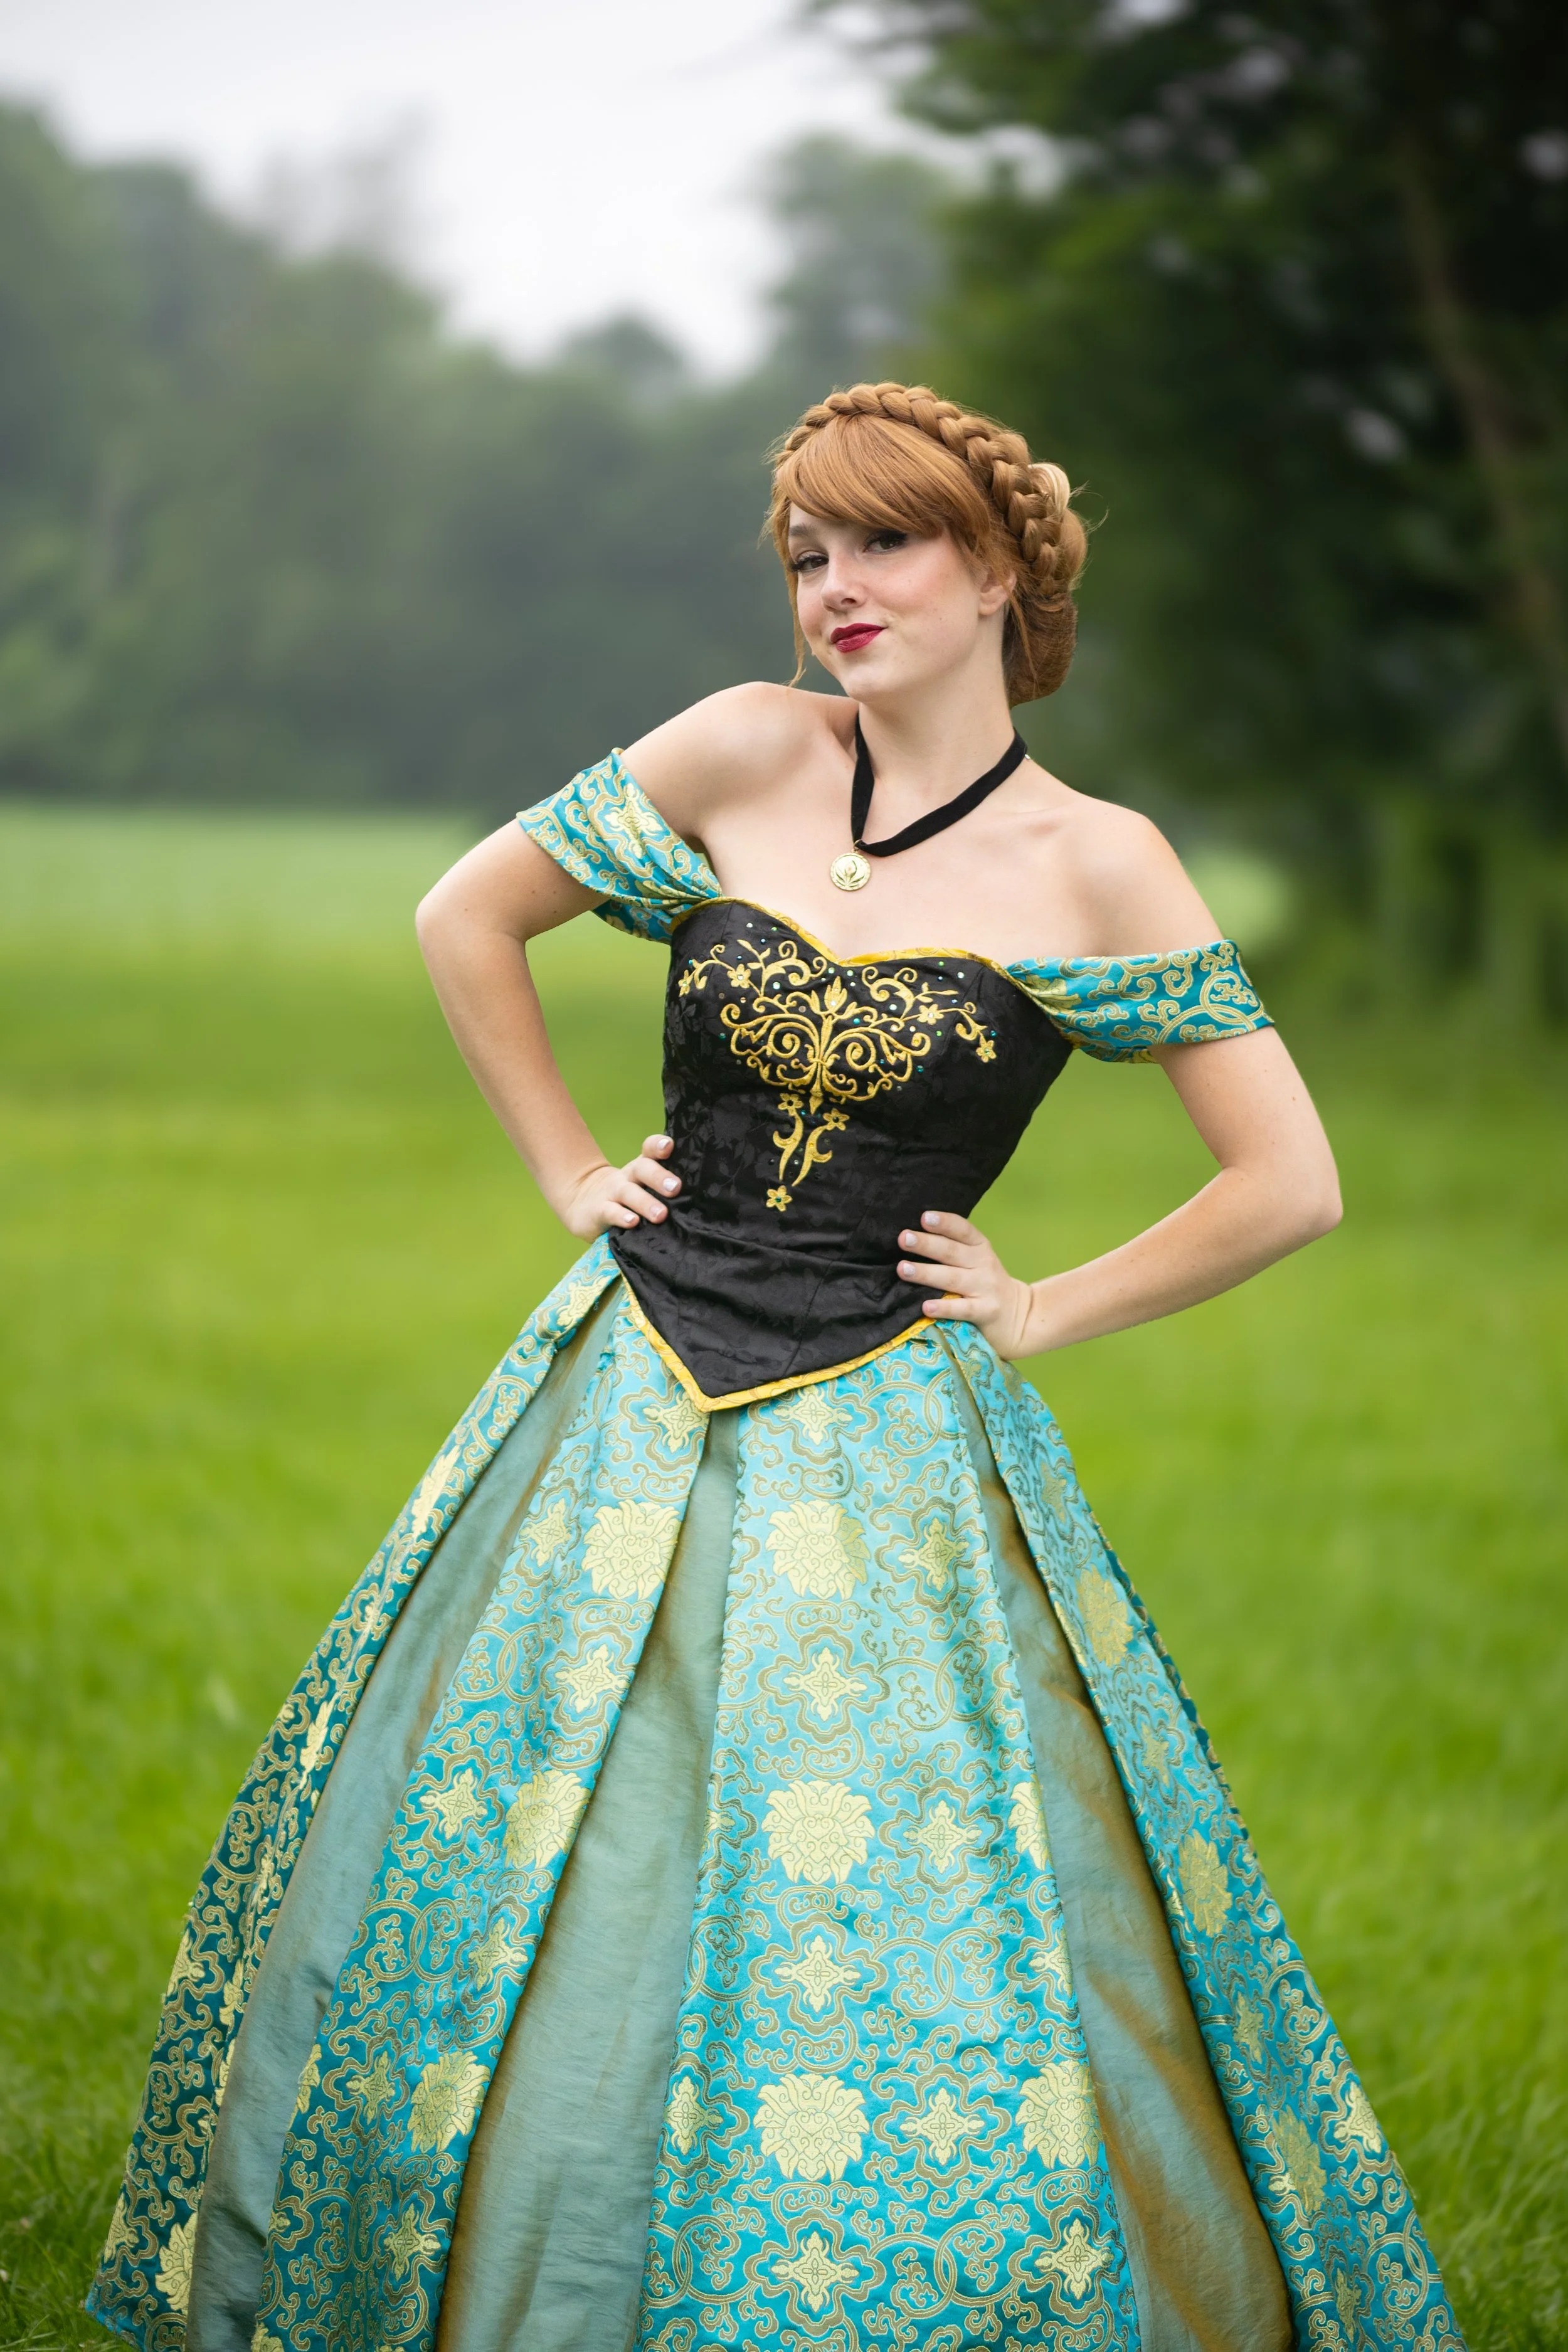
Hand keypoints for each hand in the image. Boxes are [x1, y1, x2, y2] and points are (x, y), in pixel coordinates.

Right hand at [560, 1134, 682, 1238]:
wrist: (582, 1202)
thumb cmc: (627, 1198)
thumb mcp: (642, 1187)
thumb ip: (664, 1188)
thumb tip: (701, 1199)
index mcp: (641, 1168)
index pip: (649, 1150)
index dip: (658, 1146)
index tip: (670, 1146)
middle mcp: (628, 1177)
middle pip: (642, 1169)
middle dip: (659, 1177)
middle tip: (675, 1188)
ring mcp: (612, 1193)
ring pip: (628, 1193)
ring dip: (645, 1202)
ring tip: (661, 1215)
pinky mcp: (598, 1211)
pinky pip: (610, 1212)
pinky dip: (621, 1217)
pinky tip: (632, 1222)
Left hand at [897, 1211, 1037, 1358]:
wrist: (1019, 1316)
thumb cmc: (985, 1284)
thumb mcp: (977, 1261)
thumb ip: (953, 1250)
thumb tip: (912, 1238)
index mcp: (980, 1247)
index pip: (963, 1230)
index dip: (944, 1223)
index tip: (924, 1217)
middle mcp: (984, 1264)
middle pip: (952, 1252)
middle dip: (926, 1244)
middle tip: (904, 1238)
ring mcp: (986, 1288)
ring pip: (953, 1278)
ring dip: (927, 1273)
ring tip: (903, 1269)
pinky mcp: (987, 1312)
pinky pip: (963, 1309)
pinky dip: (944, 1308)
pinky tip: (926, 1306)